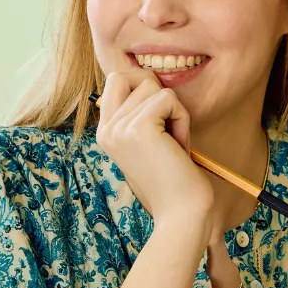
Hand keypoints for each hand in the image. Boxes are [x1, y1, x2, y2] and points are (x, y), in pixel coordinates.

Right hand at [96, 69, 214, 238]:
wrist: (182, 212)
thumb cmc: (173, 179)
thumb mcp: (148, 142)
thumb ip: (139, 113)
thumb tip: (147, 77)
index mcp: (105, 133)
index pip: (115, 80)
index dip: (144, 89)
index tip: (159, 121)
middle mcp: (106, 129)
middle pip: (130, 75)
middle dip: (156, 92)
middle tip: (166, 126)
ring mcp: (119, 128)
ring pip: (154, 87)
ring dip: (174, 112)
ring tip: (173, 144)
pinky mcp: (139, 128)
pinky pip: (169, 99)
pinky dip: (182, 119)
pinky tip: (178, 146)